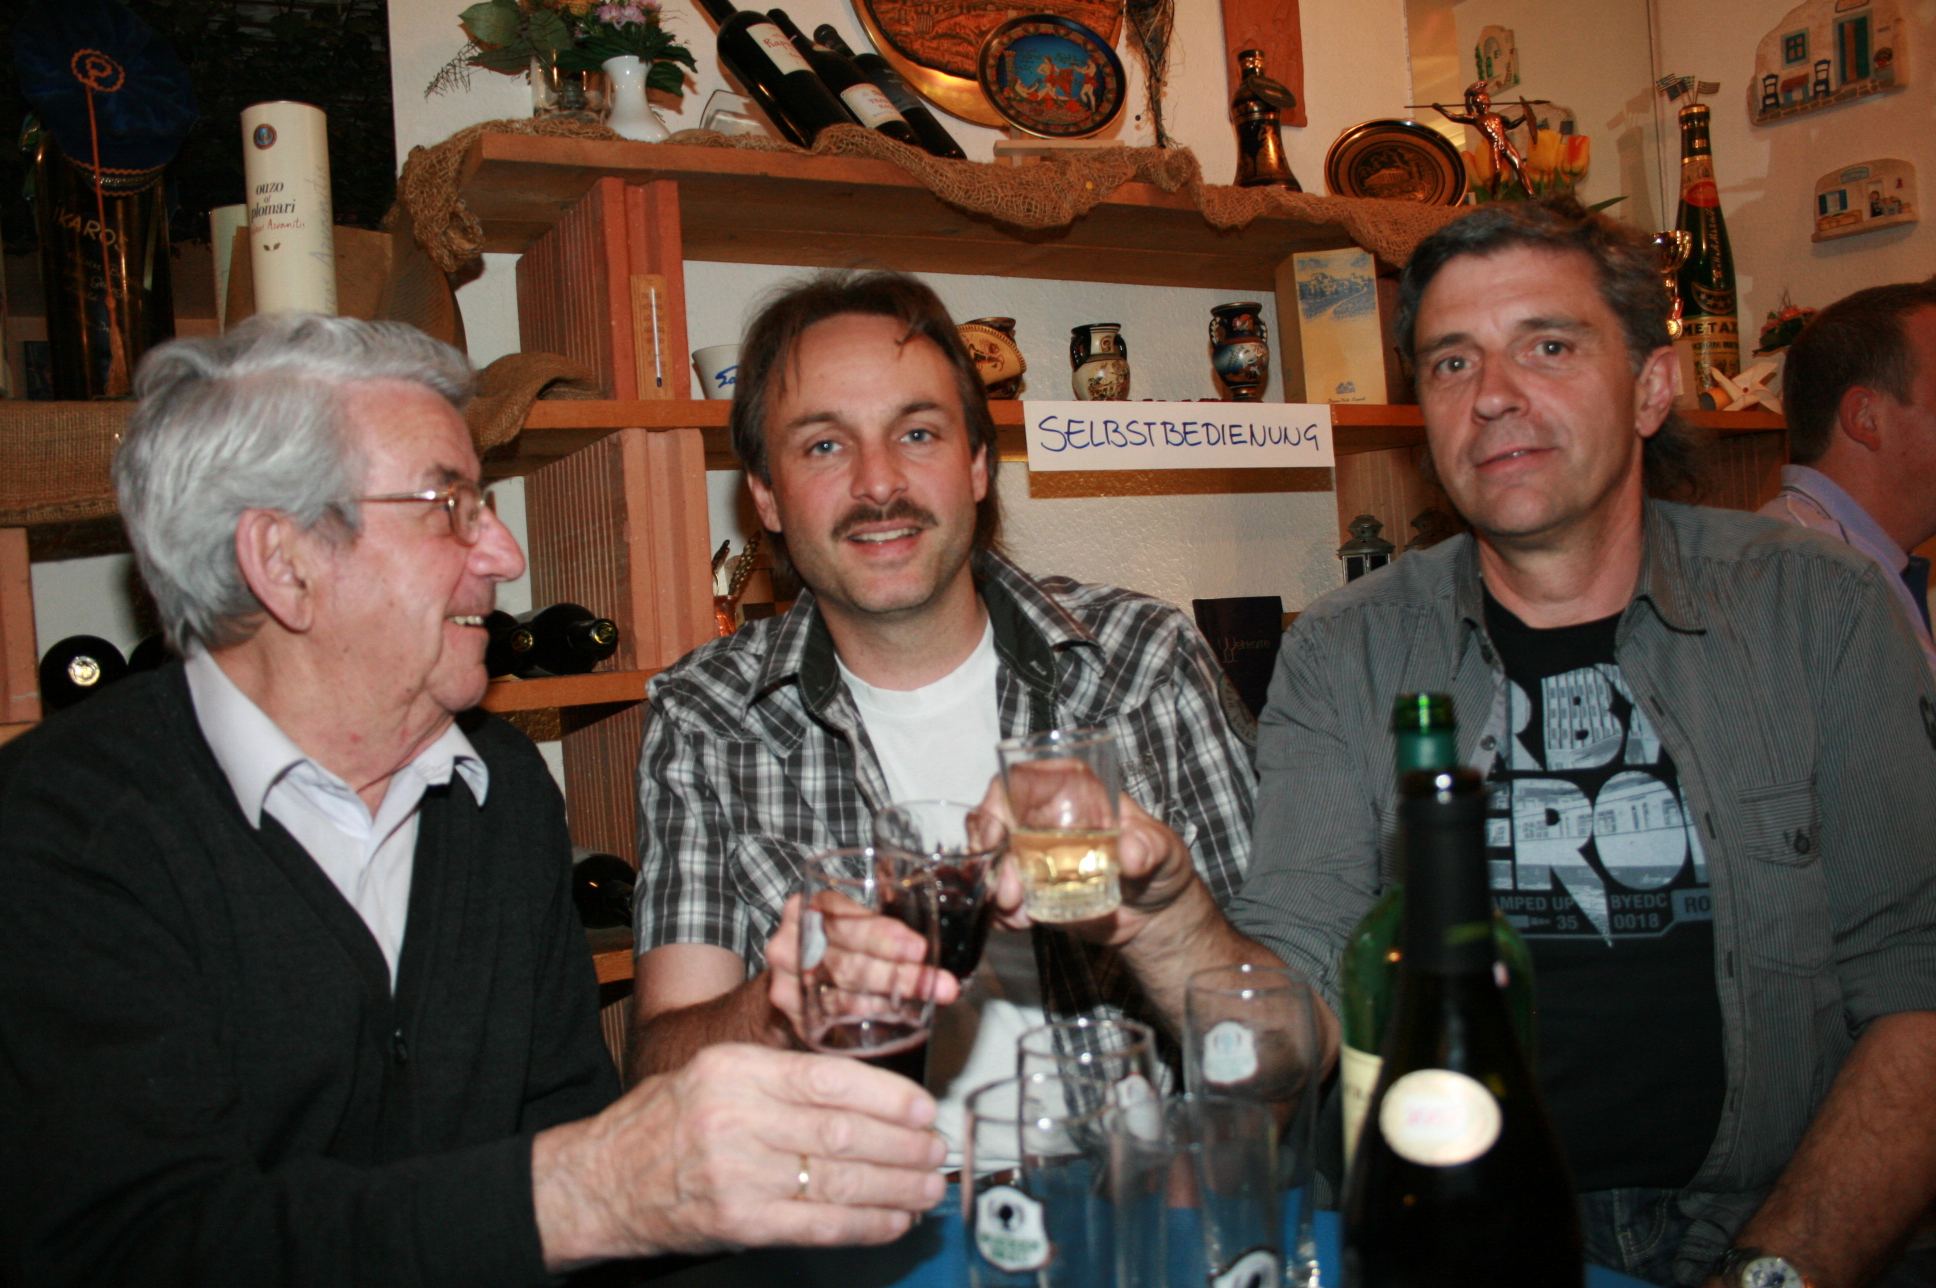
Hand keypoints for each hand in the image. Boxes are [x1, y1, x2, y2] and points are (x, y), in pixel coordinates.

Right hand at [534, 1043, 947, 1264]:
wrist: (599, 1182)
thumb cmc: (662, 1124)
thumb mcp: (714, 1073)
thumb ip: (780, 1079)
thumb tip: (864, 1094)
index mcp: (734, 1071)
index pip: (827, 1079)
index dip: (887, 1097)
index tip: (922, 1108)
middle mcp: (737, 1119)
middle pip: (842, 1132)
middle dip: (902, 1145)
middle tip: (935, 1151)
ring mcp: (738, 1175)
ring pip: (838, 1180)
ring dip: (895, 1187)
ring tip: (927, 1187)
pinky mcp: (739, 1223)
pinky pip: (818, 1225)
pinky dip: (866, 1225)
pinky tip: (894, 1220)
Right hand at [764, 893, 960, 1045]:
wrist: (795, 971)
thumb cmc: (835, 938)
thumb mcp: (852, 916)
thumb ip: (881, 915)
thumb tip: (936, 920)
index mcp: (807, 908)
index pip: (844, 919)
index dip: (882, 935)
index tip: (918, 948)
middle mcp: (788, 943)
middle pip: (846, 961)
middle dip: (897, 973)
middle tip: (936, 980)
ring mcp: (787, 981)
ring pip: (842, 993)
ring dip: (890, 999)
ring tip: (929, 998)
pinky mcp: (794, 1013)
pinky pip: (834, 1018)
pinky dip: (868, 1016)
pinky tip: (895, 1016)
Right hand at [980, 778, 1200, 947]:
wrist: (1156, 915)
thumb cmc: (1161, 865)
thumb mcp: (1163, 850)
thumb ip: (1150, 847)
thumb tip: (1131, 852)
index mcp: (1072, 792)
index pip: (1021, 780)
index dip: (998, 801)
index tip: (995, 834)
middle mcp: (1044, 818)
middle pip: (995, 822)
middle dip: (991, 857)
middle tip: (1008, 895)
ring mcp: (1032, 854)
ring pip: (991, 860)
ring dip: (994, 889)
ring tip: (1019, 916)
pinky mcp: (1031, 889)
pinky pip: (1000, 895)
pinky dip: (1000, 912)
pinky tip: (1020, 924)